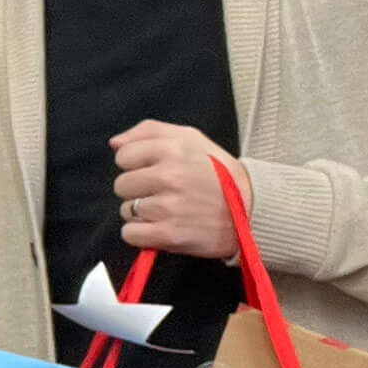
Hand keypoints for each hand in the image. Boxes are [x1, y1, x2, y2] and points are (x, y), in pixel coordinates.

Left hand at [111, 121, 251, 257]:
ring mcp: (169, 207)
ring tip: (167, 210)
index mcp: (174, 149)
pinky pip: (130, 234)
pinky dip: (141, 234)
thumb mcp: (191, 139)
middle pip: (121, 185)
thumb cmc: (218, 172)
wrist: (253, 208)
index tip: (153, 170)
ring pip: (126, 210)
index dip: (135, 164)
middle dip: (138, 190)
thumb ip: (150, 132)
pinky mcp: (170, 235)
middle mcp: (169, 176)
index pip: (123, 155)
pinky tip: (160, 227)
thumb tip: (115, 143)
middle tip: (161, 192)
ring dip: (141, 213)